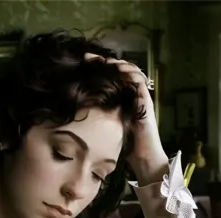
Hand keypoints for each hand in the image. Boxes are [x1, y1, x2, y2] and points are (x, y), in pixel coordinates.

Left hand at [85, 53, 167, 185]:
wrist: (143, 158)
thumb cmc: (124, 145)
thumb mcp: (104, 125)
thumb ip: (96, 115)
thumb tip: (74, 108)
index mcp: (120, 98)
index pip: (110, 76)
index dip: (98, 68)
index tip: (83, 62)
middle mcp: (130, 94)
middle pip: (120, 70)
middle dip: (105, 62)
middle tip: (90, 58)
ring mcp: (139, 97)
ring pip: (131, 72)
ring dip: (118, 64)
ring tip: (105, 62)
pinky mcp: (146, 101)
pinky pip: (140, 82)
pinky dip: (131, 74)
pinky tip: (120, 71)